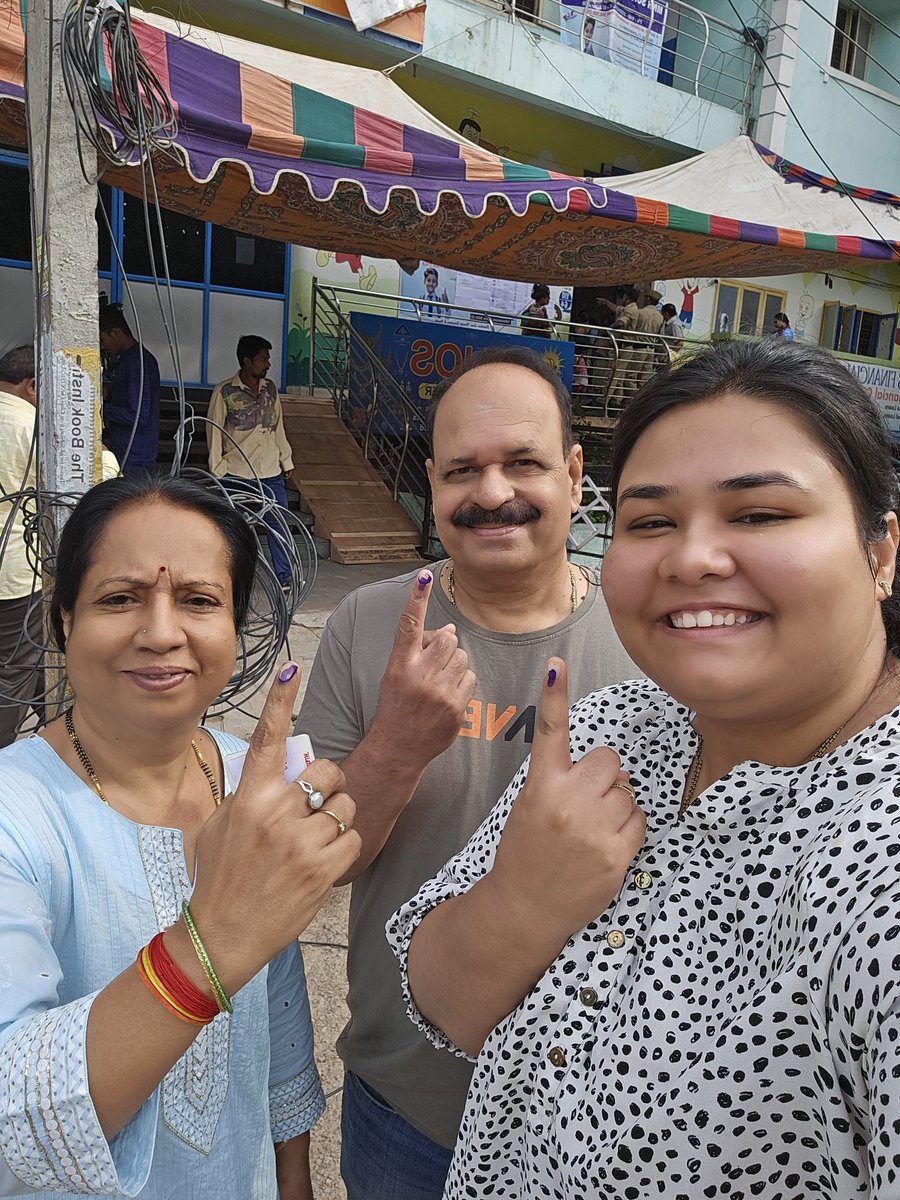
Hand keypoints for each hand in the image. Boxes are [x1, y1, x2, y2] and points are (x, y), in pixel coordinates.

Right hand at [186, 664, 360, 993]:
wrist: (222, 934)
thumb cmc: (220, 876)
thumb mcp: (222, 826)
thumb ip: (251, 793)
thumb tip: (279, 769)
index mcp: (249, 797)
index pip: (268, 738)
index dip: (280, 701)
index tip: (292, 668)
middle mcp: (276, 814)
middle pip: (327, 772)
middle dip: (329, 784)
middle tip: (315, 805)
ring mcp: (301, 843)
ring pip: (346, 807)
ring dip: (338, 819)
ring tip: (315, 840)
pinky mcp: (323, 870)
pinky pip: (354, 839)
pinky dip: (344, 848)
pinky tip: (321, 861)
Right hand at [370, 570, 475, 769]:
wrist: (398, 747)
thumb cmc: (397, 706)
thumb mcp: (395, 674)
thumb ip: (418, 650)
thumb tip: (449, 630)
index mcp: (399, 664)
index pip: (408, 625)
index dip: (416, 599)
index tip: (423, 577)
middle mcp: (418, 676)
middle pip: (447, 638)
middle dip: (444, 647)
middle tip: (434, 665)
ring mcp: (438, 692)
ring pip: (461, 657)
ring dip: (454, 665)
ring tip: (439, 684)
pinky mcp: (455, 707)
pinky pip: (470, 679)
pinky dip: (463, 684)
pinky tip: (448, 697)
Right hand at [489, 657, 644, 942]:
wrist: (525, 907)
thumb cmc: (527, 851)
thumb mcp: (531, 806)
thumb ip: (565, 781)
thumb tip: (615, 771)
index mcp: (541, 787)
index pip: (550, 733)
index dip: (554, 696)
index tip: (556, 663)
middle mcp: (567, 803)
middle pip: (609, 760)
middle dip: (603, 777)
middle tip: (584, 803)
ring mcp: (593, 829)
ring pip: (627, 791)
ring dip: (616, 805)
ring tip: (591, 830)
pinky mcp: (615, 855)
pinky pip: (639, 820)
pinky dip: (628, 829)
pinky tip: (604, 845)